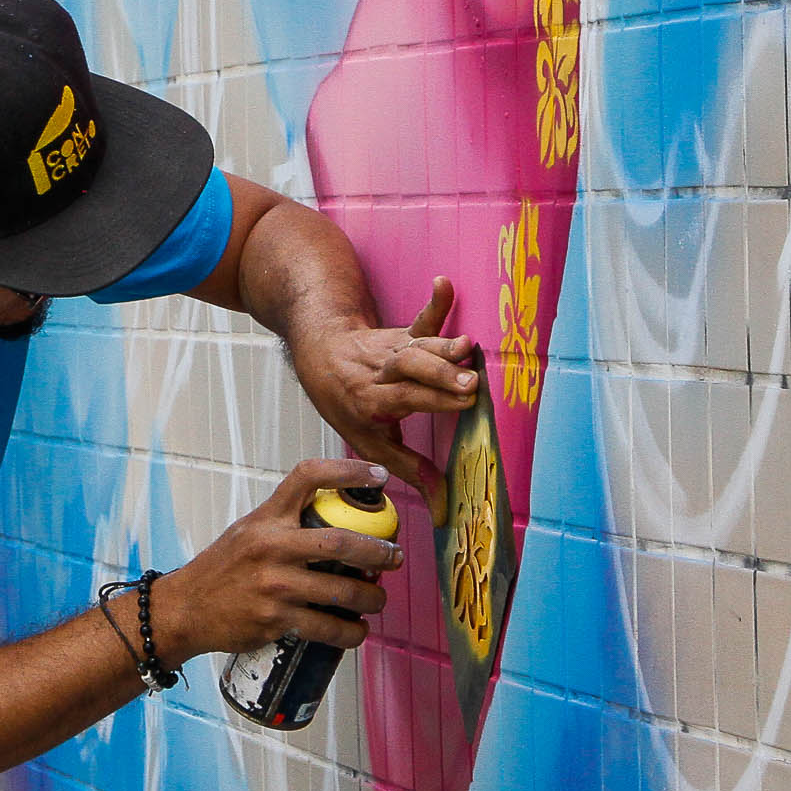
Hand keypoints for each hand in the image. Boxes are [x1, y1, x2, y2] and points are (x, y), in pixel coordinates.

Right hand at [153, 458, 401, 661]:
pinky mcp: (275, 619)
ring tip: (378, 601)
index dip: (348, 472)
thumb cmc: (222, 570)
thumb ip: (285, 525)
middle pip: (341, 541)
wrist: (185, 609)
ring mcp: (274, 584)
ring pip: (343, 590)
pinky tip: (357, 631)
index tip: (379, 477)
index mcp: (266, 518)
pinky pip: (327, 627)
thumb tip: (338, 524)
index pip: (308, 478)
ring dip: (372, 598)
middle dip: (378, 551)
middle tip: (395, 558)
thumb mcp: (248, 533)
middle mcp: (271, 546)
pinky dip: (351, 632)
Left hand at [289, 279, 478, 507]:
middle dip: (439, 375)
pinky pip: (420, 319)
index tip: (465, 404)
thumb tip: (442, 507)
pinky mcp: (402, 334)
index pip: (404, 399)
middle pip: (410, 370)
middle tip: (470, 384)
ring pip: (418, 346)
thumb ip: (408, 469)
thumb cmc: (347, 403)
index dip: (432, 401)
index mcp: (370, 401)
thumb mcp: (368, 441)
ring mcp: (391, 350)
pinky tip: (444, 283)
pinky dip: (435, 302)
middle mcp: (380, 372)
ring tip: (469, 346)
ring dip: (444, 346)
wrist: (321, 353)